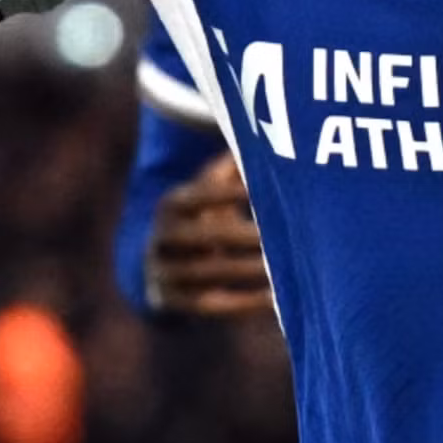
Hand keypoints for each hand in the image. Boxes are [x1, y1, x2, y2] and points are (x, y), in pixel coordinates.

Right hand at [143, 154, 272, 316]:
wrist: (157, 266)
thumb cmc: (200, 219)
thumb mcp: (206, 191)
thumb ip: (231, 168)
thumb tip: (263, 138)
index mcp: (171, 204)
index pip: (198, 195)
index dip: (229, 192)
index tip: (264, 191)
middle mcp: (161, 238)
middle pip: (205, 235)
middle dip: (245, 235)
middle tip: (282, 234)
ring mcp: (164, 272)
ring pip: (210, 272)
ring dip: (249, 270)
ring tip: (285, 267)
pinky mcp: (173, 303)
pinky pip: (212, 304)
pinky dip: (245, 303)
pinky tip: (276, 299)